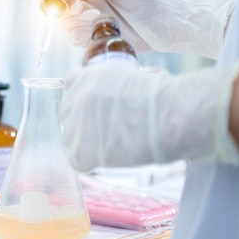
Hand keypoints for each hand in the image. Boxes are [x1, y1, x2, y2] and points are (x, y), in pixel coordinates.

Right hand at [48, 0, 237, 58]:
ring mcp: (96, 25)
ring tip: (98, 19)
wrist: (168, 18)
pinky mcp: (104, 42)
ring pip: (70, 30)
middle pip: (62, 14)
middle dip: (68, 13)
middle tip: (84, 9)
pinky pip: (83, 44)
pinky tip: (102, 30)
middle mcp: (90, 7)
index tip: (58, 0)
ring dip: (79, 25)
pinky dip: (87, 38)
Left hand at [60, 59, 238, 169]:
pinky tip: (113, 155)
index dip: (90, 102)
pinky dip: (94, 162)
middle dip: (88, 124)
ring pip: (73, 139)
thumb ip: (108, 85)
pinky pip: (79, 161)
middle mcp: (72, 100)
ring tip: (118, 143)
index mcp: (80, 77)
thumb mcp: (125, 76)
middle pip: (70, 115)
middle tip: (113, 130)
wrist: (168, 115)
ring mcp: (73, 126)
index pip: (73, 90)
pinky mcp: (80, 152)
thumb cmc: (160, 95)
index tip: (105, 109)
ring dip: (91, 144)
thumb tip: (110, 99)